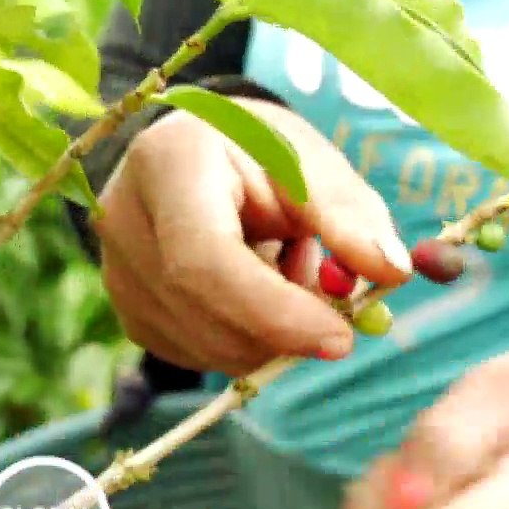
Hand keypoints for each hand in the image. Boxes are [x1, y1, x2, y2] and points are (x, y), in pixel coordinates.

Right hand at [93, 98, 411, 374]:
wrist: (202, 153)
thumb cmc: (263, 153)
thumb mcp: (313, 162)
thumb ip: (351, 216)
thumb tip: (391, 272)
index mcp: (168, 163)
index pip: (206, 259)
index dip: (275, 311)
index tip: (341, 337)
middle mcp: (123, 221)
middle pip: (206, 313)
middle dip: (287, 330)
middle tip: (341, 306)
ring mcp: (117, 273)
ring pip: (209, 346)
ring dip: (274, 333)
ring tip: (292, 267)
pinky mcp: (130, 313)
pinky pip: (203, 355)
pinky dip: (250, 339)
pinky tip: (261, 286)